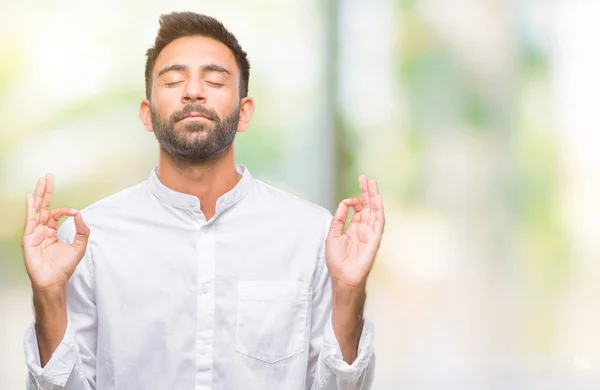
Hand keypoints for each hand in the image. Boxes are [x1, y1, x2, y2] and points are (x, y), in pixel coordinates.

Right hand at [21, 174, 89, 291]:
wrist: (54, 280)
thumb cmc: (64, 266)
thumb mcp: (79, 246)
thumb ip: (82, 230)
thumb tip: (80, 215)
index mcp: (51, 231)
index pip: (56, 214)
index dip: (66, 210)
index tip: (75, 212)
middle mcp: (41, 230)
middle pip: (43, 207)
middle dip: (46, 192)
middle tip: (48, 176)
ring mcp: (34, 233)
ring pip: (36, 210)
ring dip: (39, 195)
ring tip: (41, 181)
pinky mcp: (29, 239)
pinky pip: (30, 220)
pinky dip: (31, 208)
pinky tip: (31, 197)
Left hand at [326, 175, 384, 288]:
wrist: (343, 277)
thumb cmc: (337, 261)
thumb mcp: (333, 235)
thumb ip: (339, 219)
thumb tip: (345, 203)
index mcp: (354, 229)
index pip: (359, 209)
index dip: (356, 200)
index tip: (351, 198)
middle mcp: (364, 229)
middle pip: (368, 206)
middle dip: (367, 192)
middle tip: (365, 178)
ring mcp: (370, 233)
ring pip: (375, 211)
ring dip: (374, 197)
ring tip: (372, 183)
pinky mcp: (375, 239)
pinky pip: (379, 222)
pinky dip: (378, 210)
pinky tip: (377, 199)